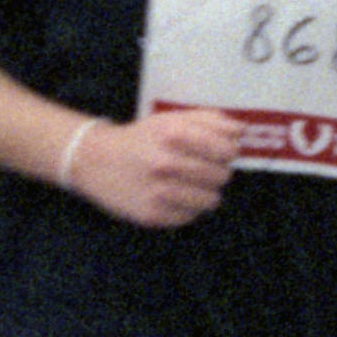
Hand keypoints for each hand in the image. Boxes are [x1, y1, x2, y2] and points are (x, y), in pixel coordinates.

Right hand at [64, 107, 240, 229]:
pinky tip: (170, 197)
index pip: (228, 151)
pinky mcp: (152, 215)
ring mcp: (159, 192)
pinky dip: (185, 208)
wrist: (94, 160)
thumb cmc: (141, 138)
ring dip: (203, 193)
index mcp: (174, 134)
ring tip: (185, 184)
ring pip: (211, 201)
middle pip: (222, 176)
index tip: (217, 153)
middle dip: (214, 172)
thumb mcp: (171, 119)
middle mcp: (166, 163)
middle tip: (196, 168)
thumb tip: (242, 132)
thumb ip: (210, 121)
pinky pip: (190, 217)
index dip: (227, 153)